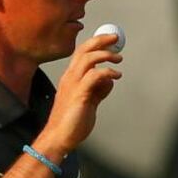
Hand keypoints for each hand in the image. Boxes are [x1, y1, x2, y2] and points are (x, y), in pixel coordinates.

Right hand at [36, 33, 122, 154]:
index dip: (96, 43)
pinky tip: (116, 76)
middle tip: (116, 39)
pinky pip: (94, 76)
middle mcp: (70, 78)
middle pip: (84, 50)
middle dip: (101, 41)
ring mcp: (73, 85)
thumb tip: (108, 80)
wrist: (59, 137)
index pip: (82, 53)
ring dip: (105, 55)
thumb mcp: (88, 101)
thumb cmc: (72, 121)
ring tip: (118, 59)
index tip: (110, 40)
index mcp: (70, 78)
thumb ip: (97, 89)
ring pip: (88, 59)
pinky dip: (107, 72)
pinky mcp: (79, 95)